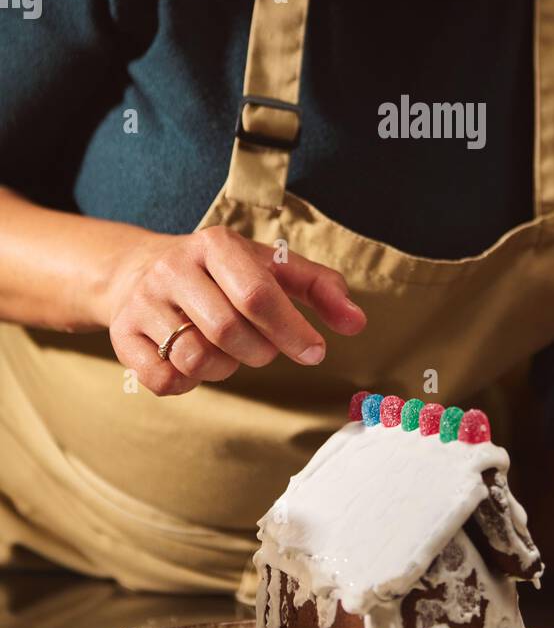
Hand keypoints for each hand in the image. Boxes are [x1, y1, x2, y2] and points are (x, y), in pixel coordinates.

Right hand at [102, 225, 365, 395]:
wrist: (142, 269)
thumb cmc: (224, 273)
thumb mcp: (272, 266)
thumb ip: (321, 288)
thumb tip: (357, 322)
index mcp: (215, 245)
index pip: (257, 294)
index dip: (290, 330)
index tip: (314, 352)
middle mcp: (174, 268)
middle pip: (227, 331)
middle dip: (259, 351)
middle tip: (265, 349)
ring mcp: (143, 302)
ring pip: (194, 358)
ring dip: (224, 367)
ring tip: (228, 351)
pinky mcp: (122, 335)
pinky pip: (163, 379)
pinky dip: (188, 383)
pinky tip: (194, 364)